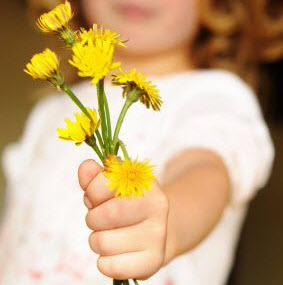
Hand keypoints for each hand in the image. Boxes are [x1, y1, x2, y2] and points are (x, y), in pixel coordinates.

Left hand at [78, 159, 168, 279]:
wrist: (154, 229)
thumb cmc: (127, 205)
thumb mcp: (112, 186)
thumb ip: (95, 176)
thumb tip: (85, 167)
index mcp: (145, 181)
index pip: (102, 185)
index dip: (92, 193)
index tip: (97, 197)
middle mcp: (157, 206)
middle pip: (104, 215)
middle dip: (93, 219)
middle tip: (102, 219)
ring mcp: (158, 234)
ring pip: (103, 242)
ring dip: (97, 240)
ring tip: (111, 234)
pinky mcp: (153, 260)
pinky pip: (110, 267)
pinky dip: (104, 262)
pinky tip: (116, 252)